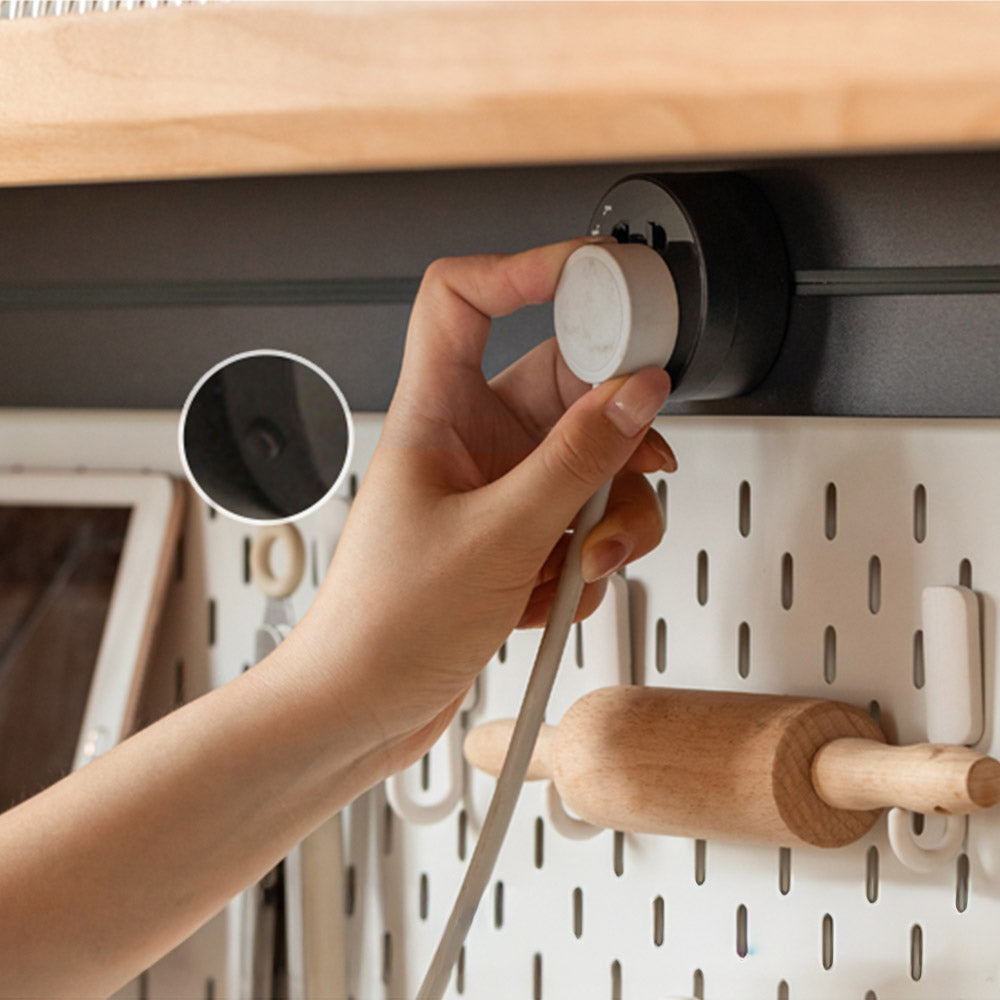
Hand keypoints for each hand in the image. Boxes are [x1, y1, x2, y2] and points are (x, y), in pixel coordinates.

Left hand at [299, 238, 674, 774]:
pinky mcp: (516, 541)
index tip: (600, 277)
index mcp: (435, 414)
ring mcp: (497, 493)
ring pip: (587, 465)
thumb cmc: (381, 626)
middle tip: (636, 463)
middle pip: (565, 391)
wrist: (361, 710)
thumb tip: (635, 396)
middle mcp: (469, 443)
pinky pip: (580, 523)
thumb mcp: (497, 537)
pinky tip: (551, 596)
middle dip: (611, 439)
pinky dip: (586, 561)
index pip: (465, 300)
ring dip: (608, 516)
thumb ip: (575, 462)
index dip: (529, 270)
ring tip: (585, 562)